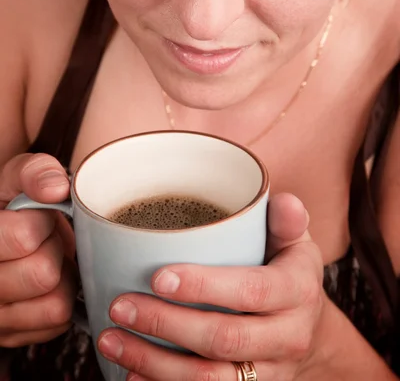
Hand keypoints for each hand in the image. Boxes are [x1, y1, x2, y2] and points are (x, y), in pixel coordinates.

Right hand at [0, 153, 77, 346]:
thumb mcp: (17, 176)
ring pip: (55, 303)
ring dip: (62, 277)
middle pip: (43, 273)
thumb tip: (56, 189)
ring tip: (46, 259)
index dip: (41, 220)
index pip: (25, 237)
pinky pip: (58, 320)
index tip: (38, 215)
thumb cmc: (12, 204)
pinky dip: (61, 298)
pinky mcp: (11, 335)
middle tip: (43, 239)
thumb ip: (35, 172)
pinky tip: (45, 282)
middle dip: (53, 249)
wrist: (5, 231)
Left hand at [98, 193, 323, 380]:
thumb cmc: (289, 272)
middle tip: (120, 306)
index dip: (203, 286)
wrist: (310, 329)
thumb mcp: (295, 241)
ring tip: (111, 339)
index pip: (250, 290)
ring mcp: (270, 373)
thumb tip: (281, 200)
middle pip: (224, 339)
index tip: (158, 278)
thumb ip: (285, 220)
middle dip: (166, 325)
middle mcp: (287, 337)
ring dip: (154, 363)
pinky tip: (131, 374)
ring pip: (211, 379)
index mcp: (296, 291)